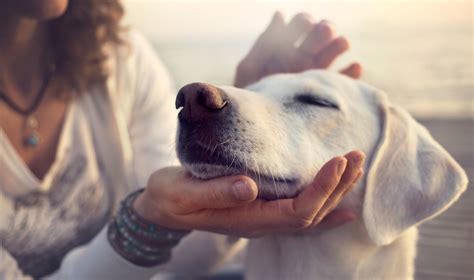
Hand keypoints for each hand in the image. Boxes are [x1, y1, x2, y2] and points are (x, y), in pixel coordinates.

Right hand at [133, 151, 364, 237]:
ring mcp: (263, 218)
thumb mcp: (184, 192)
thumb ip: (215, 192)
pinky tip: (343, 206)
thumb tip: (249, 186)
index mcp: (247, 219)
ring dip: (336, 191)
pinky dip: (325, 208)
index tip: (338, 161)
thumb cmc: (171, 198)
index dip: (321, 189)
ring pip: (310, 213)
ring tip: (355, 167)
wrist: (163, 208)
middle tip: (356, 156)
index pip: (297, 211)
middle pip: (312, 213)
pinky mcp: (261, 208)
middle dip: (337, 186)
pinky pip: (300, 214)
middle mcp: (261, 223)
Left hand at [234, 12, 361, 87]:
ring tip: (342, 43)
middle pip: (320, 35)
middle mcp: (303, 57)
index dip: (304, 21)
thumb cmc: (250, 97)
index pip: (300, 25)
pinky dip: (352, 73)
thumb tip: (279, 14)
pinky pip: (344, 80)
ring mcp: (316, 74)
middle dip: (324, 29)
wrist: (257, 127)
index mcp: (285, 47)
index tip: (306, 24)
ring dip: (339, 44)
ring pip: (334, 52)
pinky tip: (355, 67)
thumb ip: (265, 43)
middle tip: (324, 32)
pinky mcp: (326, 92)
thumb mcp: (250, 69)